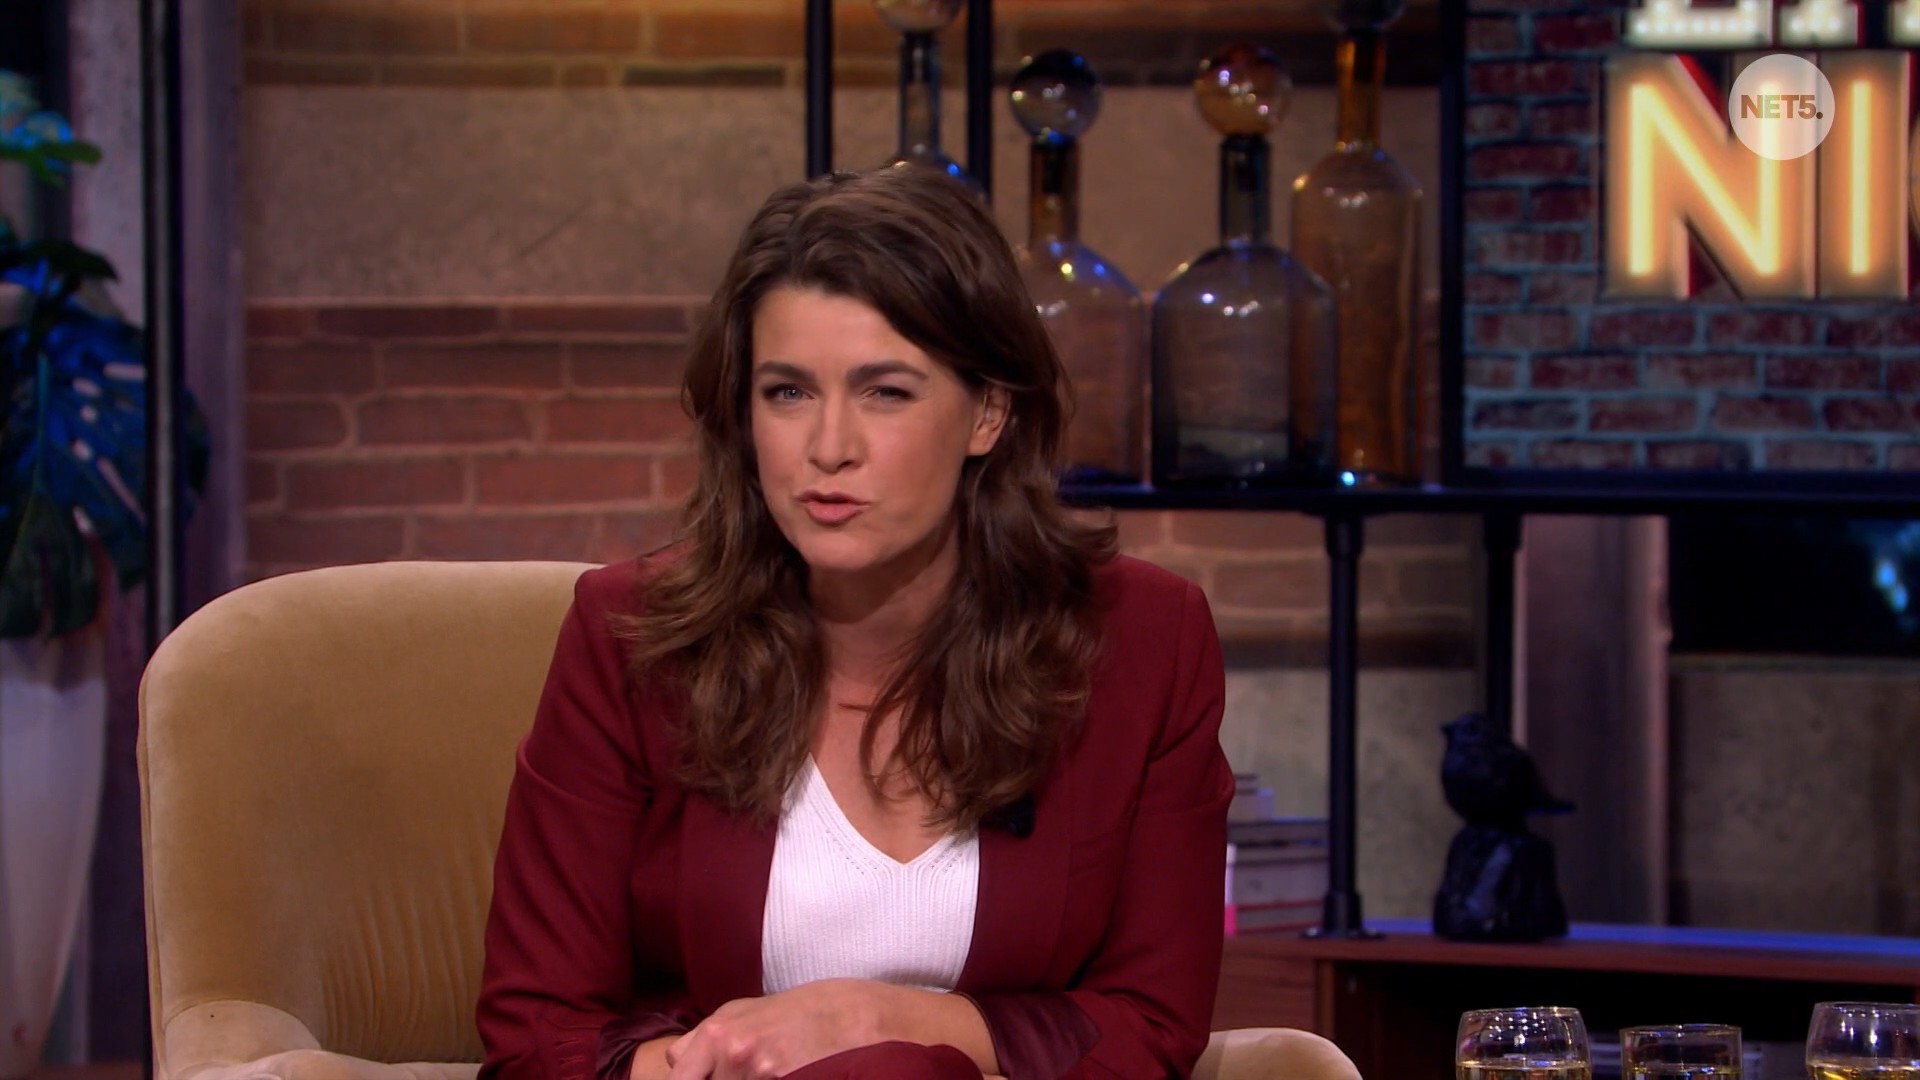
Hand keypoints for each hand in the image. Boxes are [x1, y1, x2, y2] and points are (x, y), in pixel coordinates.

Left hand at [663, 979, 886, 1079]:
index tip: (705, 1078)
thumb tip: (676, 1061)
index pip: (678, 1078)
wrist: (854, 1017)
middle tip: (742, 1074)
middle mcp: (734, 1054)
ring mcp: (760, 1074)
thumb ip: (706, 1037)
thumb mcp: (746, 1010)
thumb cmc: (801, 1011)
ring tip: (770, 1070)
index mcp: (718, 1033)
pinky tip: (783, 1076)